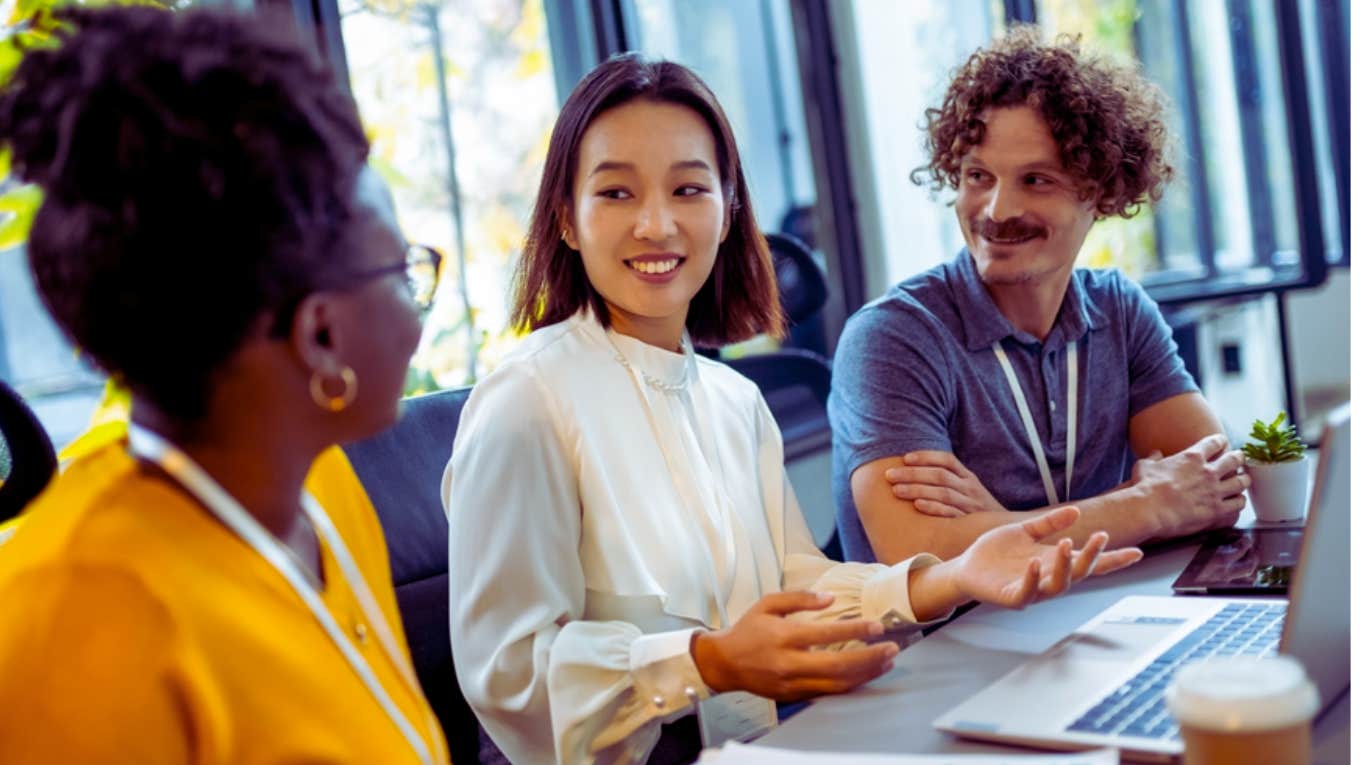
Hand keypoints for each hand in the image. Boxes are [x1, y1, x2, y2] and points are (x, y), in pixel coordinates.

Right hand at [690, 592, 899, 701]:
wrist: (724, 663)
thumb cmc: (747, 630)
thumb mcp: (768, 604)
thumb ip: (799, 598)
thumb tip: (830, 598)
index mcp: (783, 637)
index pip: (826, 634)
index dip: (855, 630)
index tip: (878, 626)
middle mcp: (788, 663)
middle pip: (837, 665)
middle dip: (869, 658)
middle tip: (892, 649)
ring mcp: (791, 683)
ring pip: (836, 684)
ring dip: (866, 674)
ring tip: (887, 662)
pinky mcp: (793, 696)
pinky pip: (827, 693)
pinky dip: (850, 685)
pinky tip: (866, 675)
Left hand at [884, 451, 1006, 517]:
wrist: (1004, 531)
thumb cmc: (975, 509)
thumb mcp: (967, 490)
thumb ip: (947, 480)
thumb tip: (911, 470)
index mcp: (968, 476)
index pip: (947, 460)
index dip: (926, 457)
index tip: (905, 458)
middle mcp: (970, 487)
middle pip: (939, 475)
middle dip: (912, 474)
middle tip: (889, 475)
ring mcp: (971, 505)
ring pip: (943, 492)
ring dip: (917, 489)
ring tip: (896, 490)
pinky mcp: (969, 522)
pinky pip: (950, 512)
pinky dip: (934, 507)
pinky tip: (917, 505)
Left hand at [941, 506, 1143, 608]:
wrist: (966, 568)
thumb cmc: (996, 553)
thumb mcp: (1025, 532)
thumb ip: (1049, 523)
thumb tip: (1076, 511)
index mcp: (1054, 562)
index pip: (1089, 562)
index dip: (1112, 559)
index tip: (1136, 553)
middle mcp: (1048, 578)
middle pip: (1079, 572)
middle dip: (1091, 556)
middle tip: (1100, 537)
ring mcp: (1032, 590)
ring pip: (1058, 585)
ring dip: (1064, 565)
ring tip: (1065, 545)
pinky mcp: (1012, 597)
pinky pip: (1027, 592)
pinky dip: (1032, 578)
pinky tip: (1034, 563)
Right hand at [1131, 434, 1248, 537]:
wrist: (1150, 509)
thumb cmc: (1145, 487)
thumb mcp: (1144, 466)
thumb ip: (1152, 458)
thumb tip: (1155, 454)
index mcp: (1192, 457)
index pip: (1214, 443)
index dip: (1220, 441)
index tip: (1222, 442)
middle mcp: (1208, 472)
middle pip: (1234, 460)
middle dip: (1238, 458)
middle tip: (1239, 458)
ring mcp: (1215, 491)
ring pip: (1241, 482)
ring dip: (1243, 480)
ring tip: (1244, 480)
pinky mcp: (1217, 510)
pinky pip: (1237, 504)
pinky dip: (1239, 501)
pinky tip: (1238, 501)